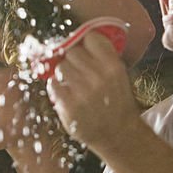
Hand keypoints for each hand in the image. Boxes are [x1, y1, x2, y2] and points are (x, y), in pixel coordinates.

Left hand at [46, 32, 139, 150]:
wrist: (119, 134)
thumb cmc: (117, 102)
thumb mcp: (120, 76)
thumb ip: (103, 57)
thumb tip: (79, 37)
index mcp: (113, 66)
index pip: (91, 37)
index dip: (86, 43)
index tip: (85, 50)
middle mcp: (99, 77)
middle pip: (72, 51)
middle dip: (73, 59)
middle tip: (78, 70)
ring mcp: (83, 92)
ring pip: (61, 66)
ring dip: (63, 73)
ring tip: (73, 84)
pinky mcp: (69, 106)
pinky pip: (53, 85)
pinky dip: (57, 88)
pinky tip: (66, 94)